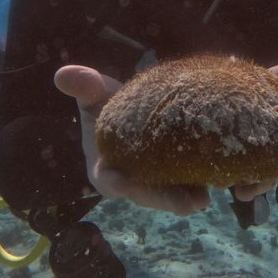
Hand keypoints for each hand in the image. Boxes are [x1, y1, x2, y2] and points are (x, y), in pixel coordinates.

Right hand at [53, 65, 211, 215]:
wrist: (135, 110)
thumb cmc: (109, 104)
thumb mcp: (95, 94)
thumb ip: (83, 87)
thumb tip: (62, 74)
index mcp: (105, 169)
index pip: (109, 181)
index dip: (118, 184)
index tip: (126, 184)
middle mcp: (130, 183)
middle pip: (145, 194)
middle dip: (163, 199)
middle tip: (185, 203)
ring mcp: (153, 184)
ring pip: (169, 195)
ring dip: (186, 198)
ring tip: (203, 198)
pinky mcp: (173, 180)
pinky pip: (186, 187)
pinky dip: (198, 187)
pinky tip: (215, 184)